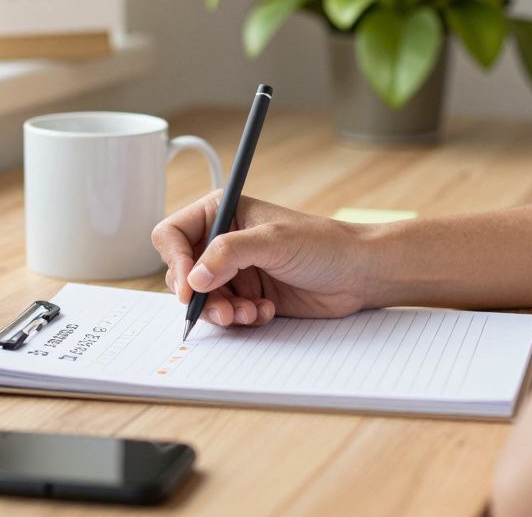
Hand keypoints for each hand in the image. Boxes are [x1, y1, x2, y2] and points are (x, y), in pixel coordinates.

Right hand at [152, 191, 375, 327]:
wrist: (358, 273)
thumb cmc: (323, 244)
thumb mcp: (273, 241)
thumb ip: (229, 254)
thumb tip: (194, 278)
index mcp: (222, 213)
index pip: (173, 235)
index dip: (176, 262)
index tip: (190, 288)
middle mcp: (222, 241)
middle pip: (182, 273)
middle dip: (201, 296)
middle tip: (225, 309)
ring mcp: (234, 270)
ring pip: (202, 298)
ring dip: (221, 311)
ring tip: (248, 313)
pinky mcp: (247, 294)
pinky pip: (225, 313)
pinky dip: (239, 318)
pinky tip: (265, 312)